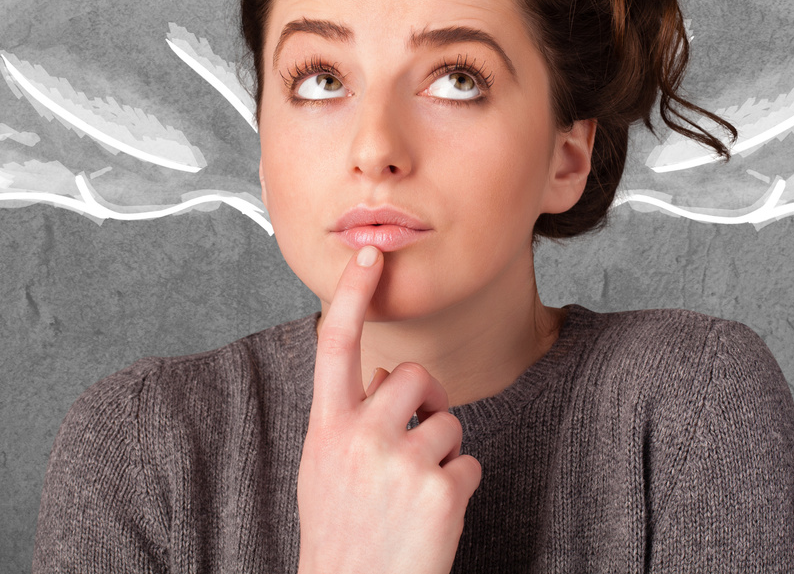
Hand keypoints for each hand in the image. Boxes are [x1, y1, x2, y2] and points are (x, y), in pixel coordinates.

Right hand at [297, 247, 479, 573]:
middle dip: (426, 400)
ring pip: (448, 422)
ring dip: (443, 453)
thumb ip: (348, 420)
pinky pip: (469, 464)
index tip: (368, 256)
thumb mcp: (324, 471)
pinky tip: (433, 519)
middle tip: (418, 439)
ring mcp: (402, 462)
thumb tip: (386, 379)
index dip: (353, 296)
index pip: (336, 345)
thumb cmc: (342, 536)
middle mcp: (361, 437)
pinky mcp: (441, 490)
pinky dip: (459, 488)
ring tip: (415, 497)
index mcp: (326, 429)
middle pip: (413, 375)